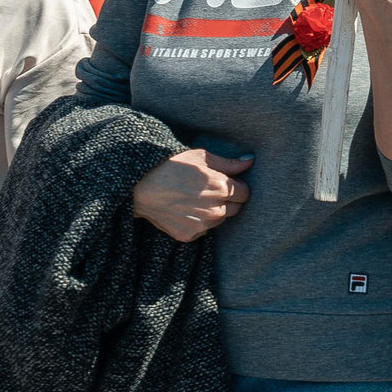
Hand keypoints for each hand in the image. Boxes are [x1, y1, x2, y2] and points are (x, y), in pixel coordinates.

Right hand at [132, 149, 252, 241]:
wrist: (141, 186)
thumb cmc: (170, 166)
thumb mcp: (200, 157)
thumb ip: (228, 163)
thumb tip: (250, 161)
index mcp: (221, 187)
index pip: (245, 193)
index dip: (236, 186)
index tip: (225, 182)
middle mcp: (215, 209)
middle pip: (236, 209)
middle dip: (228, 200)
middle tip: (209, 190)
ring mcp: (202, 224)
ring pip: (220, 220)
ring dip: (214, 211)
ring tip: (194, 198)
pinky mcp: (190, 235)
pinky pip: (203, 230)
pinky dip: (198, 222)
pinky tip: (185, 209)